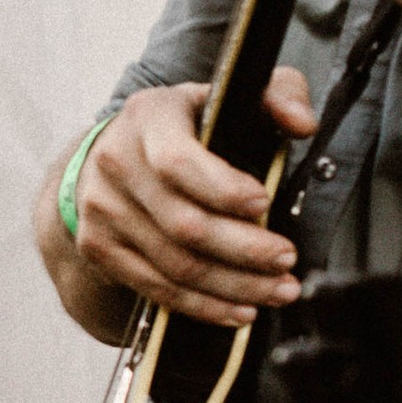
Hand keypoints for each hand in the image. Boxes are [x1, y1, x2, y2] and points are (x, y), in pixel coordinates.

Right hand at [72, 73, 316, 323]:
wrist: (112, 152)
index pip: (178, 162)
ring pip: (174, 265)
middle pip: (183, 224)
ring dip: (233, 286)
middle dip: (244, 250)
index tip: (265, 203)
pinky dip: (203, 306)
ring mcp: (103, 209)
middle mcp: (116, 162)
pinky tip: (240, 309)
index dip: (223, 189)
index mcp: (148, 118)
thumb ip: (276, 96)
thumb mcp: (227, 93)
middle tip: (286, 260)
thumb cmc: (184, 124)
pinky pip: (156, 288)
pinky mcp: (99, 247)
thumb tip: (302, 124)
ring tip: (278, 291)